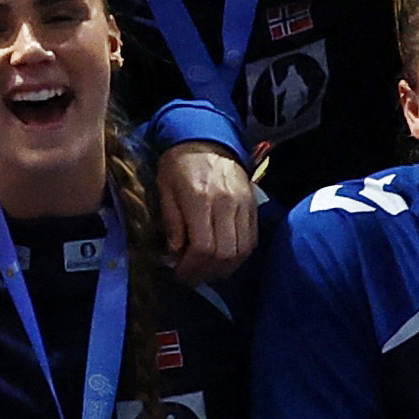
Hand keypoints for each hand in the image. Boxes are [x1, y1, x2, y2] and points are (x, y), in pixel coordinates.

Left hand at [157, 141, 257, 285]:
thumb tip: (174, 255)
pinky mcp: (254, 206)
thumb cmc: (178, 165)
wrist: (207, 140)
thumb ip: (172, 223)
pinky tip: (223, 260)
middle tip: (192, 278)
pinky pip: (252, 239)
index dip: (192, 267)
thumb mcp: (164, 190)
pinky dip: (239, 256)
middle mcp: (226, 204)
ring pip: (242, 250)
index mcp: (200, 199)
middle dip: (207, 272)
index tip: (180, 274)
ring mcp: (244, 205)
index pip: (204, 246)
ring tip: (206, 272)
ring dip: (224, 268)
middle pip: (225, 253)